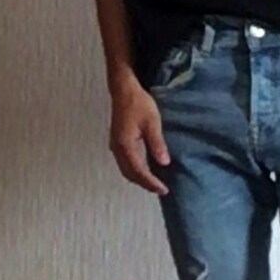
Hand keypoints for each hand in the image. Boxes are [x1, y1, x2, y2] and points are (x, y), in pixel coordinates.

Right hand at [108, 71, 170, 195]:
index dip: (151, 183)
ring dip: (139, 178)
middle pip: (129, 174)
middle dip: (144, 184)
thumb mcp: (152, 122)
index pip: (138, 171)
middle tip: (160, 189)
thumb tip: (164, 163)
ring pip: (126, 169)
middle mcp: (117, 148)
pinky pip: (125, 162)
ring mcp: (115, 145)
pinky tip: (146, 169)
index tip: (163, 190)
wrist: (124, 89)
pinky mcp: (117, 142)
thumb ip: (157, 143)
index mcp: (125, 145)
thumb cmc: (138, 103)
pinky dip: (135, 170)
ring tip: (154, 182)